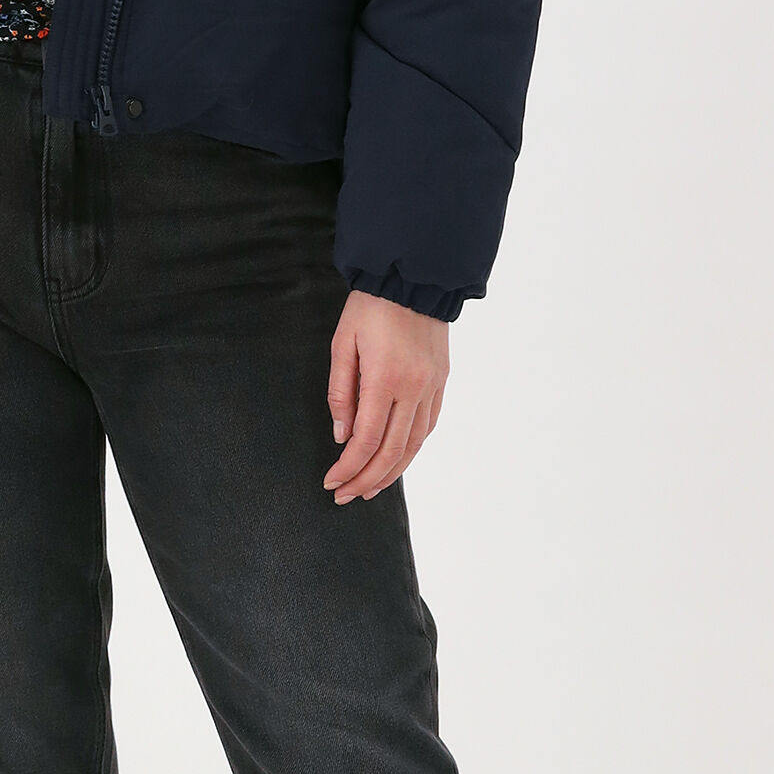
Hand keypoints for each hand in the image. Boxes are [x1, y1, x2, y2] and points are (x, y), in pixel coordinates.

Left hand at [323, 292, 449, 503]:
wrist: (413, 278)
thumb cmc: (371, 307)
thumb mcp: (342, 343)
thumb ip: (341, 392)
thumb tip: (342, 435)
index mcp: (385, 378)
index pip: (368, 439)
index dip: (349, 466)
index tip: (332, 481)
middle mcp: (414, 388)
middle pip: (392, 450)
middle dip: (367, 479)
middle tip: (346, 495)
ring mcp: (431, 386)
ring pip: (414, 443)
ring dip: (392, 471)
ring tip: (370, 488)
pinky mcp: (441, 382)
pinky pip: (428, 425)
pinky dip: (412, 448)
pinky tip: (396, 459)